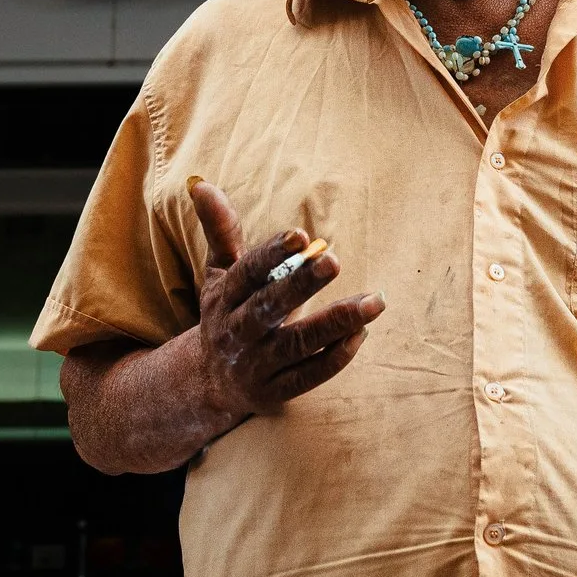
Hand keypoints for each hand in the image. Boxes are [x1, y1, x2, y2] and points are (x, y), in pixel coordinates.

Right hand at [187, 178, 385, 418]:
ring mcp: (255, 365)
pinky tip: (361, 334)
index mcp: (224, 297)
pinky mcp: (273, 393)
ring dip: (335, 323)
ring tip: (375, 301)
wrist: (207, 382)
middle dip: (301, 285)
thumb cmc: (225, 312)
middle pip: (269, 308)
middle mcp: (237, 331)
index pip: (246, 273)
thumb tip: (201, 183)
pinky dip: (335, 358)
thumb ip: (220, 230)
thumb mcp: (218, 272)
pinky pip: (307, 377)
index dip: (271, 254)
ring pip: (297, 344)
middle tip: (334, 261)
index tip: (301, 235)